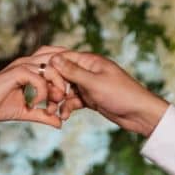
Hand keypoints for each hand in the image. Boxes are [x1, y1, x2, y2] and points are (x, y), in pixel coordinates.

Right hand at [0, 46, 72, 126]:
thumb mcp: (26, 112)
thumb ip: (44, 115)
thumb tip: (61, 123)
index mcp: (32, 68)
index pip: (57, 63)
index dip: (66, 78)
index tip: (66, 98)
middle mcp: (29, 62)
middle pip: (59, 61)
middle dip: (66, 81)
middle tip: (63, 101)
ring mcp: (23, 65)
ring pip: (52, 69)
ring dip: (56, 88)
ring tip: (52, 104)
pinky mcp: (17, 72)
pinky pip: (39, 79)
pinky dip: (42, 93)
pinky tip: (34, 105)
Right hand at [41, 51, 170, 135]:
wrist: (140, 113)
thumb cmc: (121, 94)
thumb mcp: (94, 83)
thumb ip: (73, 72)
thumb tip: (53, 58)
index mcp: (90, 60)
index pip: (63, 57)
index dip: (48, 66)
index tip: (35, 77)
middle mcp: (88, 70)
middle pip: (61, 74)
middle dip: (52, 87)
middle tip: (46, 99)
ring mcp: (89, 84)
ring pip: (66, 90)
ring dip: (58, 100)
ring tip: (52, 112)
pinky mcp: (91, 98)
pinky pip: (73, 101)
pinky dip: (67, 108)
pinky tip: (64, 117)